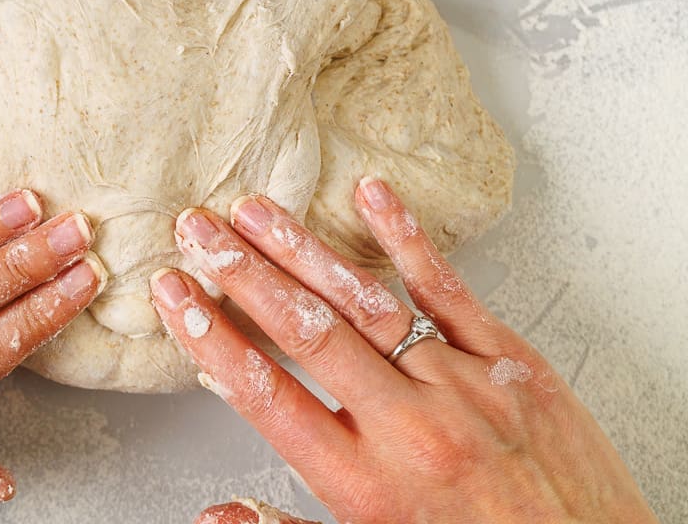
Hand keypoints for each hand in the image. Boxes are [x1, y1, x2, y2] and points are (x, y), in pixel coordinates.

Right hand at [152, 178, 657, 523]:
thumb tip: (211, 516)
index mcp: (366, 484)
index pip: (266, 396)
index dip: (212, 338)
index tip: (175, 295)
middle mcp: (408, 427)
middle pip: (306, 333)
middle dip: (242, 275)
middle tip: (195, 230)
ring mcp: (462, 384)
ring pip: (366, 302)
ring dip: (301, 250)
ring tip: (252, 211)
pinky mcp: (511, 359)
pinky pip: (450, 289)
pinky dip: (408, 238)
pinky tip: (370, 195)